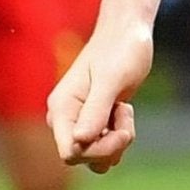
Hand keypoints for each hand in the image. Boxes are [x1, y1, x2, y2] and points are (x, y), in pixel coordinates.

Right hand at [47, 19, 153, 172]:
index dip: (97, 151)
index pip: (70, 153)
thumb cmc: (120, 50)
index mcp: (61, 109)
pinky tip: (123, 109)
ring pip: (96, 155)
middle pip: (83, 157)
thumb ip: (95, 110)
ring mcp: (79, 121)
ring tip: (124, 109)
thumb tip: (79, 142)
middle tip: (126, 112)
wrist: (128, 32)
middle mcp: (65, 119)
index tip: (121, 130)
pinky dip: (119, 134)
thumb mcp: (111, 79)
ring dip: (117, 140)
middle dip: (112, 145)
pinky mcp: (94, 121)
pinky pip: (104, 145)